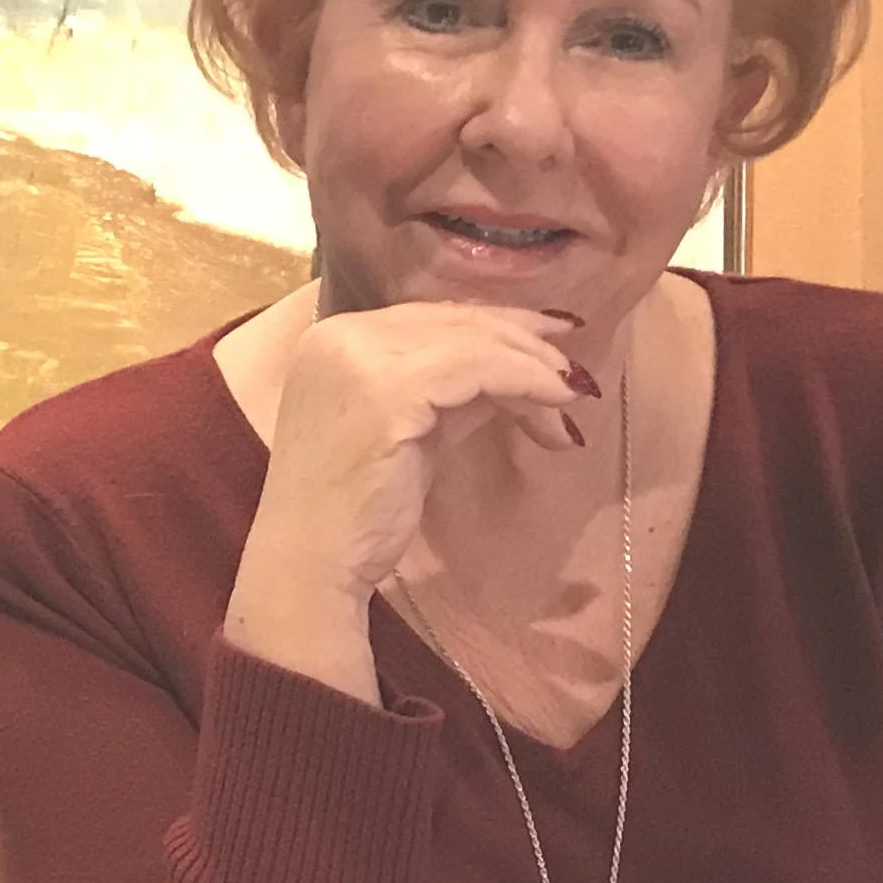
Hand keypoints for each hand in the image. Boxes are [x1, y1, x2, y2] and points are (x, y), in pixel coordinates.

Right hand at [224, 299, 587, 701]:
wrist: (308, 567)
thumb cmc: (355, 515)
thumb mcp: (407, 434)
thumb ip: (447, 394)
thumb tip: (514, 373)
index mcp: (334, 340)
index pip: (430, 316)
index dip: (498, 324)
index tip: (553, 343)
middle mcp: (340, 336)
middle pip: (454, 320)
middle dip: (525, 344)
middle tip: (575, 373)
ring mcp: (359, 358)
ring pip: (473, 341)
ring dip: (534, 367)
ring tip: (572, 398)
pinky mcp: (388, 390)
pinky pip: (478, 368)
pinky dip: (526, 382)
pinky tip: (555, 406)